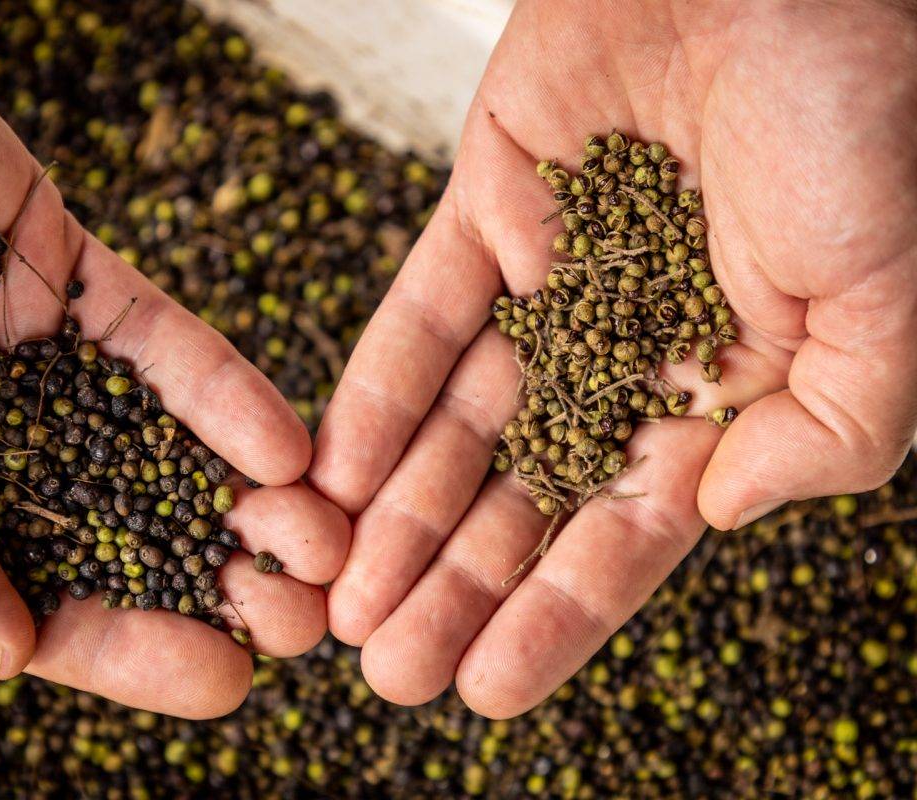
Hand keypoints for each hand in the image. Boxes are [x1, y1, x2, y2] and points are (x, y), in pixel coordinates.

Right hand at [0, 0, 347, 717]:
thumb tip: (13, 649)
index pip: (41, 604)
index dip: (135, 649)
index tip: (228, 679)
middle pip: (126, 536)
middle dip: (217, 584)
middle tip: (304, 618)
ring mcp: (39, 359)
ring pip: (163, 447)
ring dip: (248, 501)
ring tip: (325, 541)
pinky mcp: (76, 276)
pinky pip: (166, 346)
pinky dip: (226, 395)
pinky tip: (289, 449)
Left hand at [311, 0, 916, 716]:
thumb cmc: (858, 116)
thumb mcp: (883, 299)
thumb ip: (825, 433)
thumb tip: (708, 519)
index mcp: (723, 390)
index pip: (622, 531)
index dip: (552, 614)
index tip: (482, 691)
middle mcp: (627, 349)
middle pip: (523, 495)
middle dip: (453, 586)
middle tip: (385, 670)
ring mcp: (553, 282)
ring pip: (459, 423)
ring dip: (399, 514)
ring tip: (343, 600)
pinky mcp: (489, 208)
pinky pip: (422, 317)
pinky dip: (376, 393)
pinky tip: (335, 475)